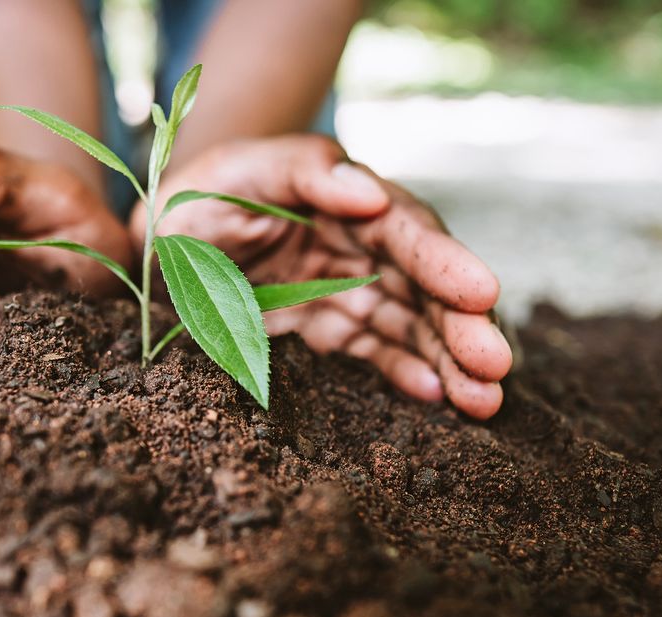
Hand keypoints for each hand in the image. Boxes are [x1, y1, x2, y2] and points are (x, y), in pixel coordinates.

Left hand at [138, 135, 511, 418]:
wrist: (163, 239)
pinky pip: (376, 352)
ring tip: (487, 401)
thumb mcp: (240, 170)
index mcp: (345, 200)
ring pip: (410, 325)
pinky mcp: (331, 327)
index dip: (444, 261)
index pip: (404, 230)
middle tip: (497, 364)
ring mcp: (348, 290)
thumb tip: (371, 193)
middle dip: (461, 325)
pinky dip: (408, 374)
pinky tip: (440, 398)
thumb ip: (303, 172)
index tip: (483, 292)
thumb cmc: (203, 194)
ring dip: (450, 361)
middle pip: (422, 284)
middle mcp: (360, 246)